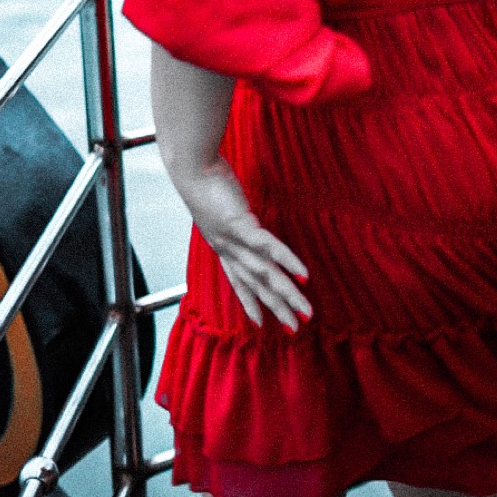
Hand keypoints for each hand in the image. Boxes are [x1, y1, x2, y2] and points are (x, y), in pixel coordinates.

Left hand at [175, 155, 311, 330]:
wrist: (190, 166)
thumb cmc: (204, 178)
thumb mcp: (218, 203)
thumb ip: (231, 215)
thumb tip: (239, 215)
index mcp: (221, 245)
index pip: (237, 281)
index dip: (249, 302)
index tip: (259, 324)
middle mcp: (227, 248)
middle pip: (255, 285)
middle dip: (276, 308)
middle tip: (295, 330)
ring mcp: (233, 239)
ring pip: (264, 273)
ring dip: (287, 295)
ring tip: (306, 312)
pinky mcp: (240, 223)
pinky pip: (267, 247)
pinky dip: (286, 262)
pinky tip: (304, 275)